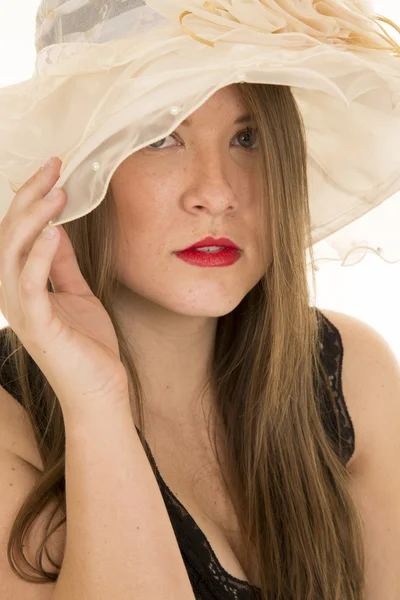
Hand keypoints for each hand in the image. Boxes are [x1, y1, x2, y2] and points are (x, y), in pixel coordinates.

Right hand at [0, 158, 128, 414]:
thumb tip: (54, 230)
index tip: (55, 171)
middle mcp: (13, 294)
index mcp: (21, 285)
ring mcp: (22, 311)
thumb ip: (61, 264)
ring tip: (56, 193)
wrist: (100, 390)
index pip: (17, 232)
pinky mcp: (38, 326)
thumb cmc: (88, 345)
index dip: (31, 199)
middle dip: (29, 197)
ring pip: (12, 253)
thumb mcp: (76, 293)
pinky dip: (39, 256)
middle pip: (9, 235)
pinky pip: (32, 284)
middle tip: (54, 168)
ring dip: (33, 220)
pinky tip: (54, 232)